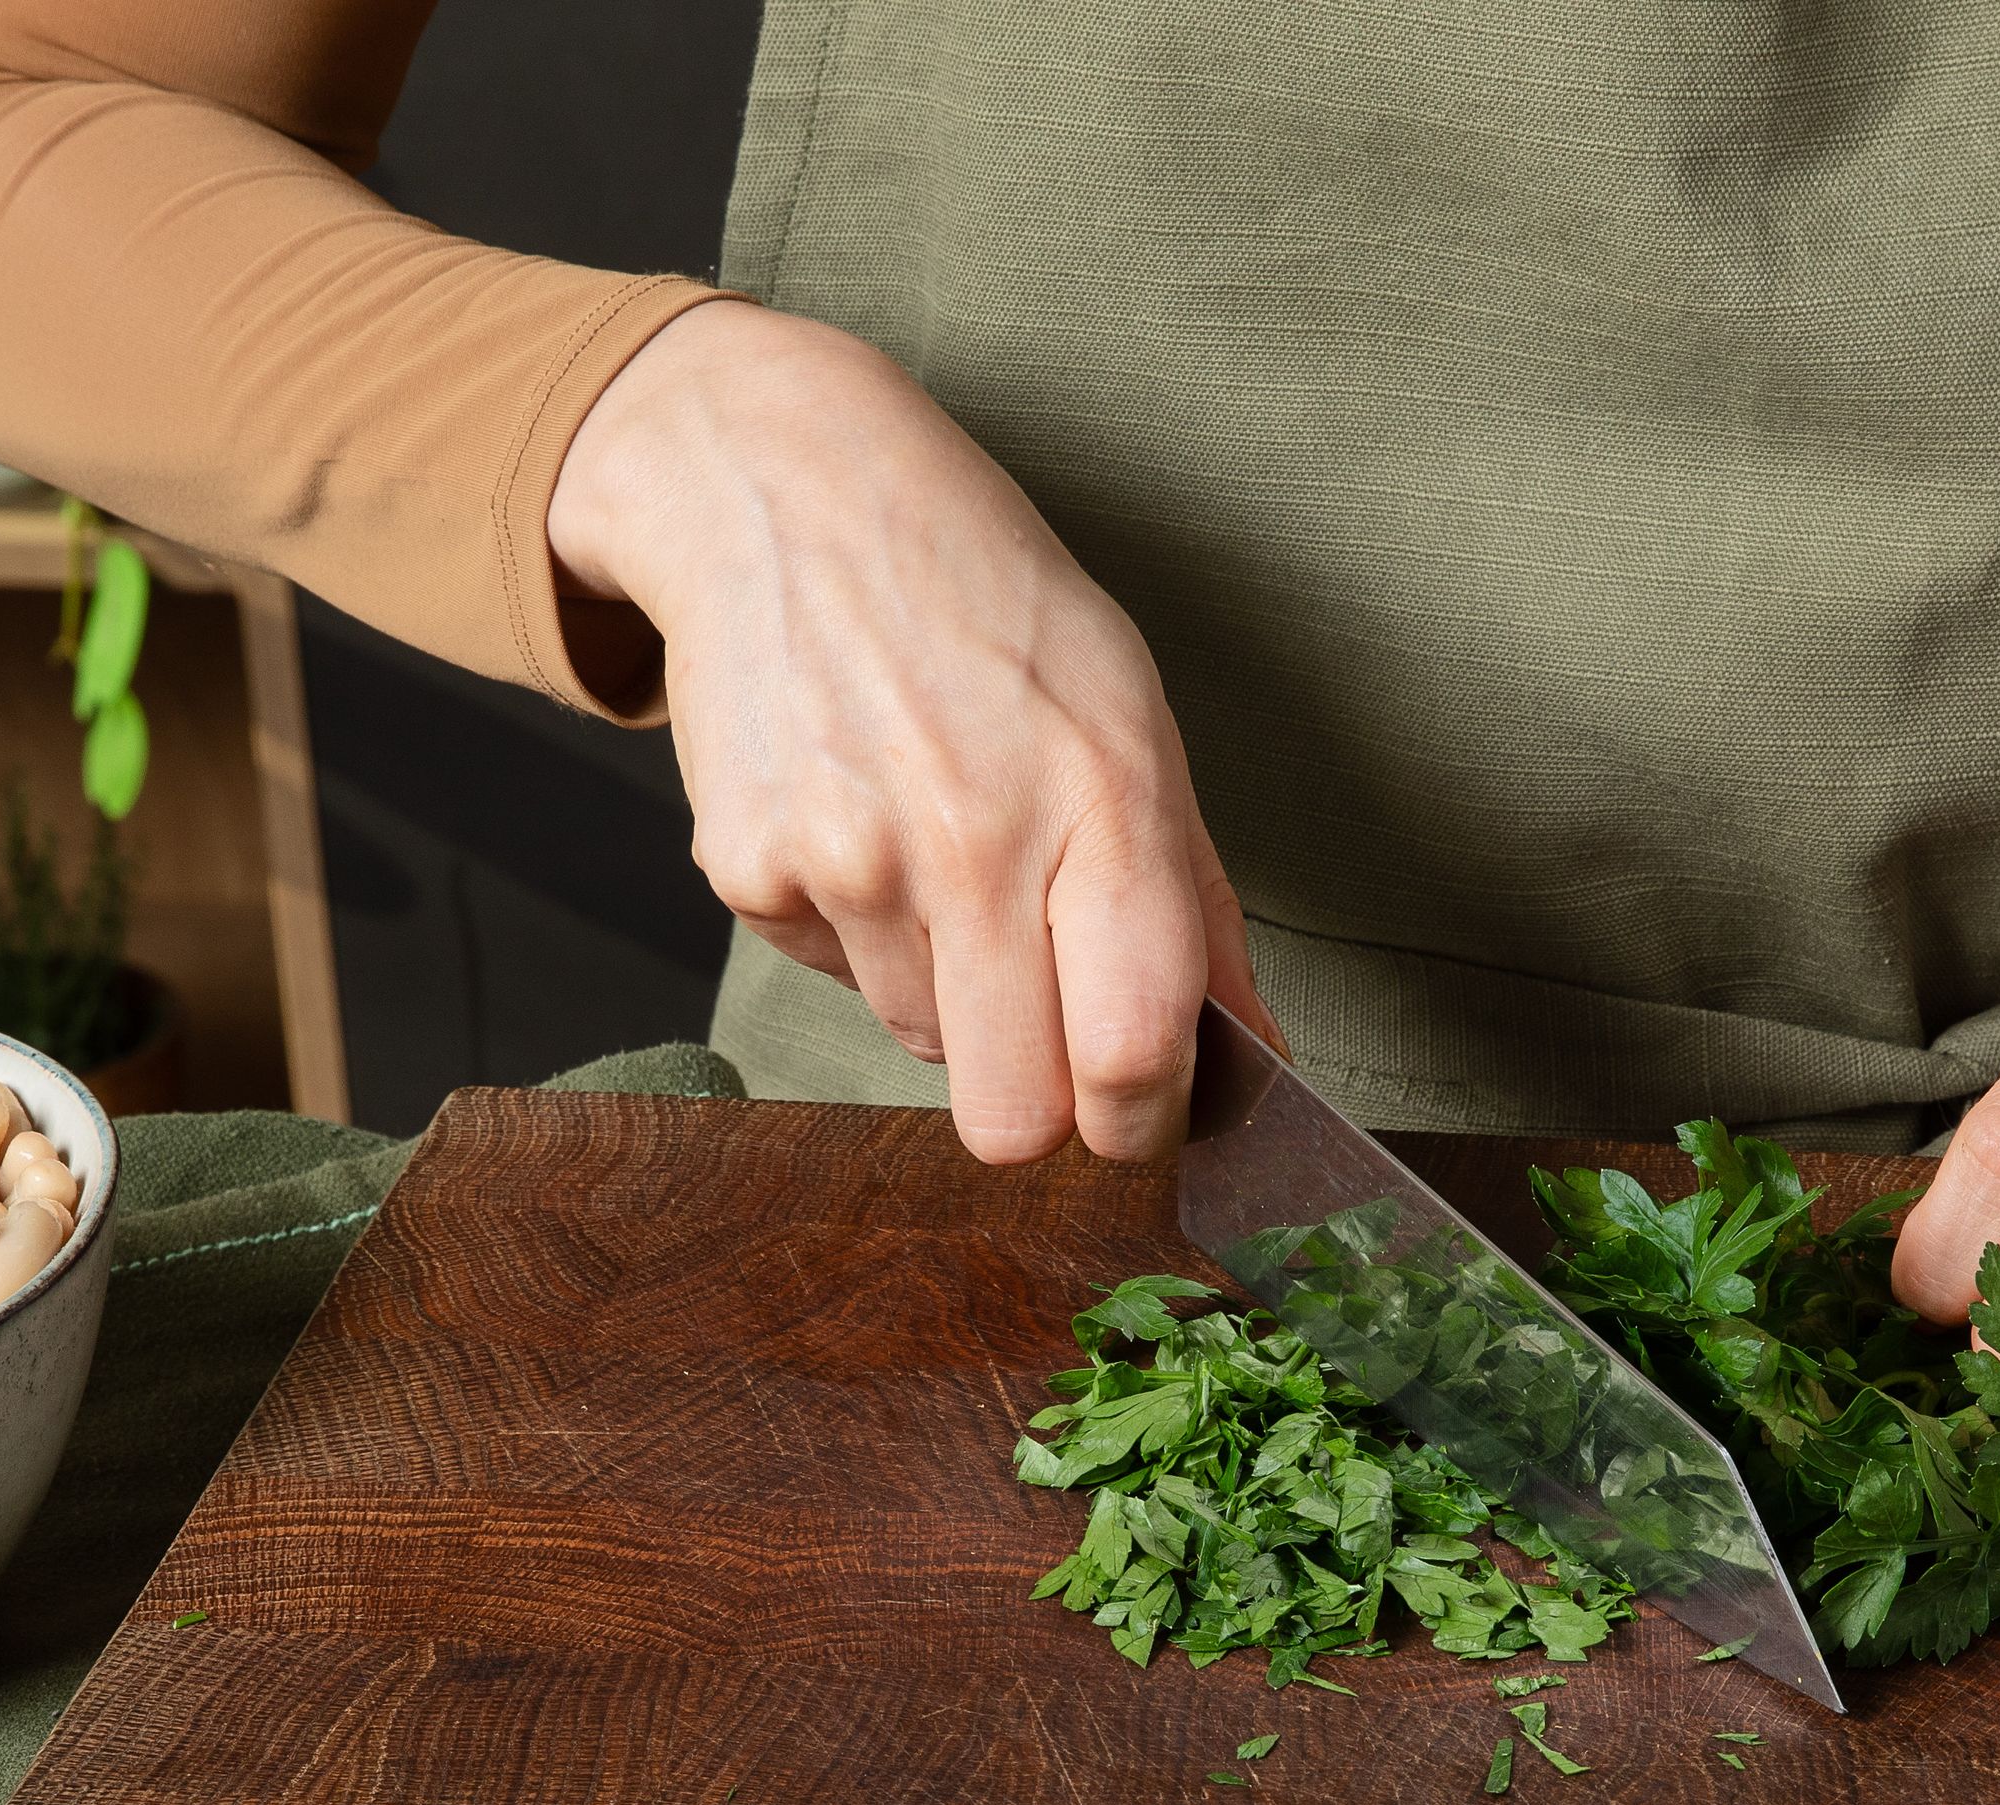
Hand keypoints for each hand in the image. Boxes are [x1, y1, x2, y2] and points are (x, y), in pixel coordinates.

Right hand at [547, 299, 1272, 1163]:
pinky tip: (863, 820)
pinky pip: (834, 977)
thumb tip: (1252, 1056)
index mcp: (1100, 801)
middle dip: (1039, 1102)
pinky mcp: (746, 872)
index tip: (1141, 1108)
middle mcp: (972, 841)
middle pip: (1010, 1119)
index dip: (1142, 1119)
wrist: (788, 491)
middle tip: (1047, 1026)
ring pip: (922, 1047)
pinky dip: (859, 930)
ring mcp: (847, 861)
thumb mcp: (1131, 719)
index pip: (1130, 1050)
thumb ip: (1195, 906)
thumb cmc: (986, 604)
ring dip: (948, 991)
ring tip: (941, 855)